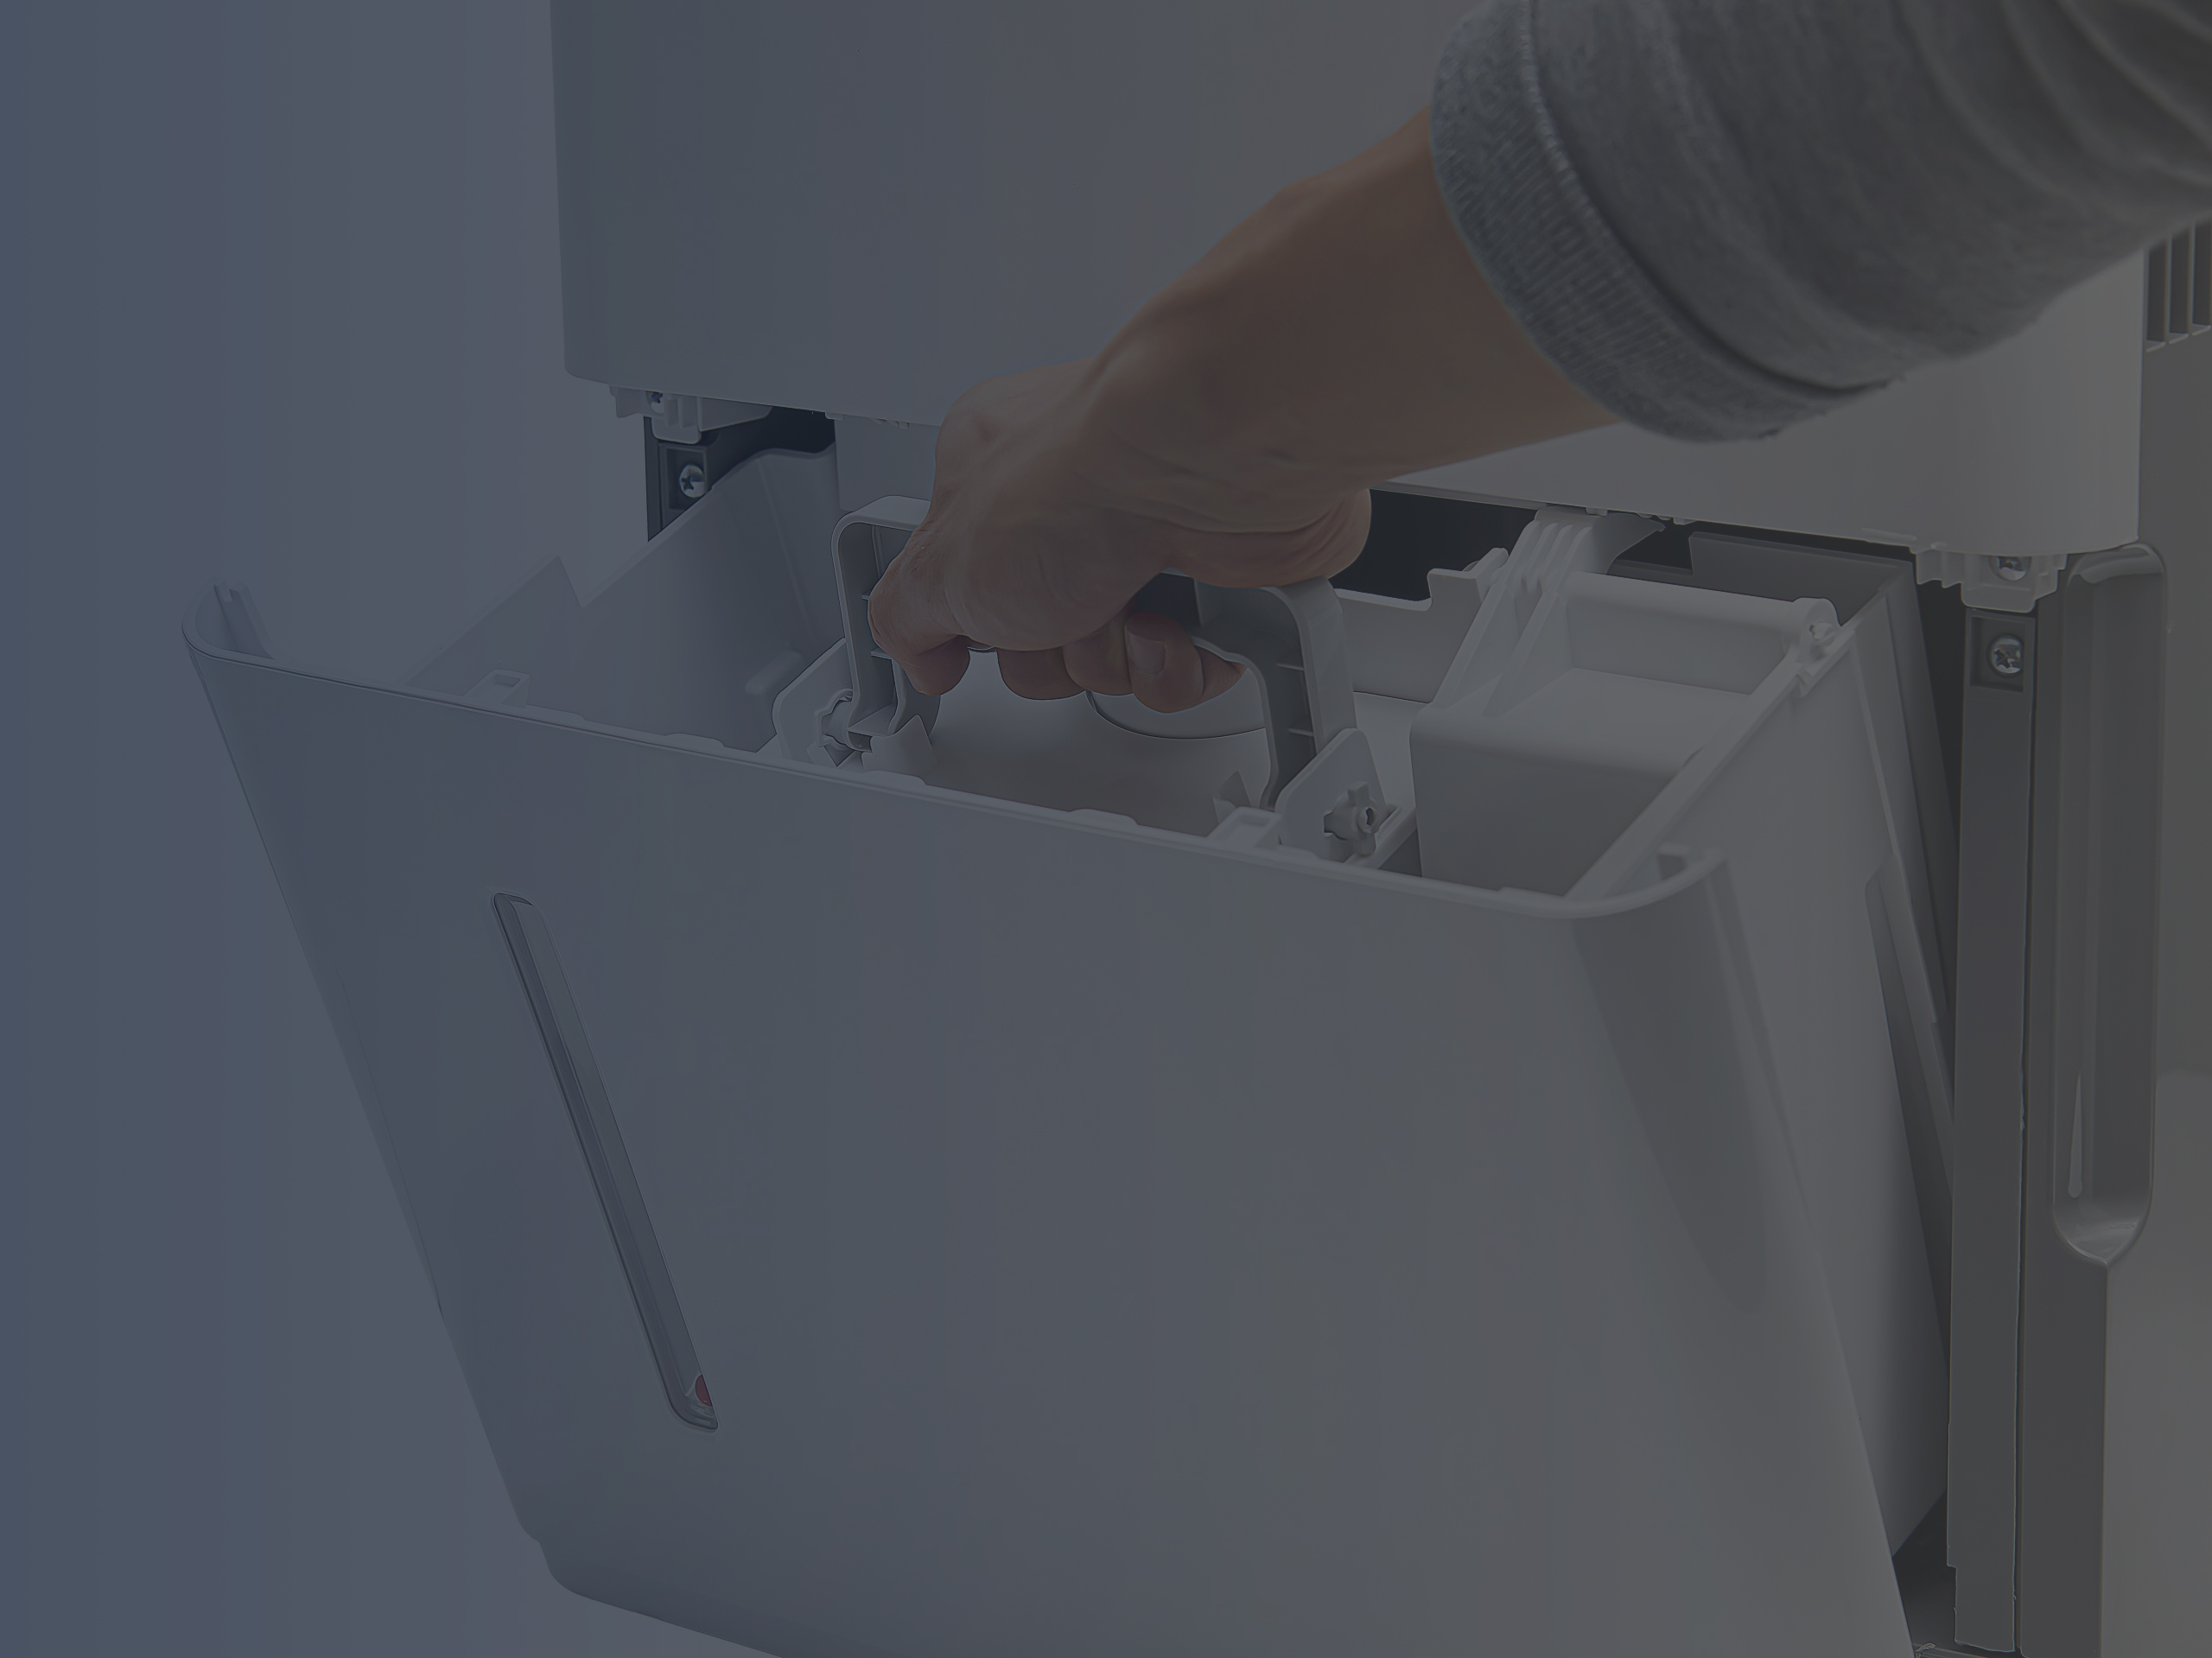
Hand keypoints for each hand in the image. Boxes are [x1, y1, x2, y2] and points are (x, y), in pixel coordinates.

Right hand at [865, 359, 1369, 710]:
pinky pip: (1184, 667)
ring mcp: (1145, 541)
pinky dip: (1178, 664)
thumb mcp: (942, 566)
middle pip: (1036, 639)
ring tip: (1125, 610)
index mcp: (991, 476)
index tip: (966, 647)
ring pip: (1111, 661)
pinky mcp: (1214, 580)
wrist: (1210, 468)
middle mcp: (1071, 504)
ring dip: (1114, 660)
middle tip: (1054, 614)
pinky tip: (1176, 625)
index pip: (961, 579)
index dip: (968, 625)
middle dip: (1048, 654)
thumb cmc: (1088, 478)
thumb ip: (906, 615)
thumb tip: (918, 653)